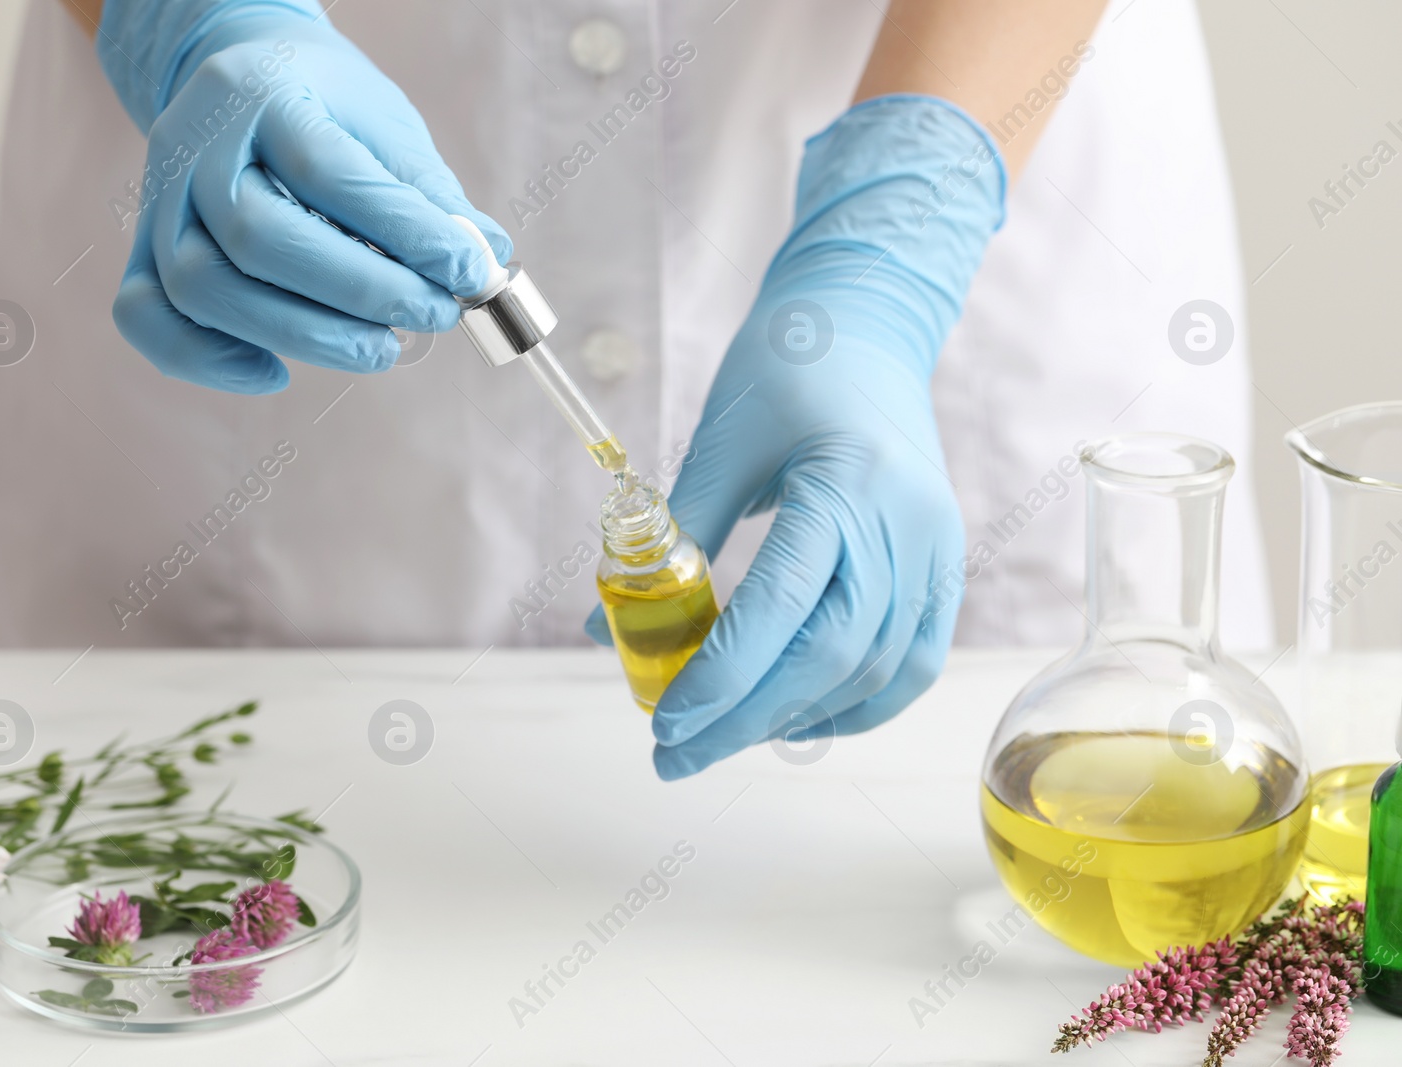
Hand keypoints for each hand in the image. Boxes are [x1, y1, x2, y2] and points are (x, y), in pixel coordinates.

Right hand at [96, 0, 510, 391]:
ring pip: (203, 287)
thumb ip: (428, 194)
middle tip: (432, 315)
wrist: (240, 71)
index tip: (470, 273)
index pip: (330, 174)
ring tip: (380, 349)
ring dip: (302, 335)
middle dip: (360, 293)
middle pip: (258, 239)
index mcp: (262, 94)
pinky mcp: (143, 248)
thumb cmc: (321, 103)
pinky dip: (208, 360)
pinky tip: (275, 371)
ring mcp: (159, 200)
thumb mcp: (382, 122)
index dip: (406, 234)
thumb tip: (485, 262)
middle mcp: (196, 146)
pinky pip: (147, 317)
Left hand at [589, 96, 1006, 777]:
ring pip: (876, 672)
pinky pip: (913, 662)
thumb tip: (600, 624)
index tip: (665, 724)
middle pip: (832, 658)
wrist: (868, 324)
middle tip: (676, 753)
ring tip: (724, 734)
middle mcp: (906, 527)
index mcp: (848, 486)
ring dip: (796, 718)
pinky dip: (856, 703)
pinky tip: (797, 716)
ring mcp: (937, 549)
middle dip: (747, 719)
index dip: (723, 680)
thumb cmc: (787, 367)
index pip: (783, 611)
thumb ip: (668, 534)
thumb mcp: (719, 442)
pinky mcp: (945, 564)